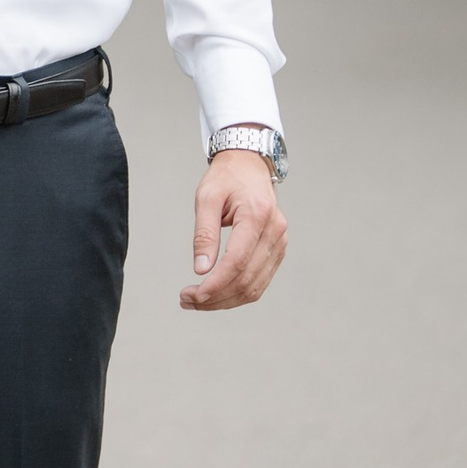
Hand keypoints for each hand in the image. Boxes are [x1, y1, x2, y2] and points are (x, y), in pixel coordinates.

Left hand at [180, 148, 285, 310]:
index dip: (216, 283)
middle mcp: (275, 231)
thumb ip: (204, 234)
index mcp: (257, 215)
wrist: (249, 166)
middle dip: (216, 296)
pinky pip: (261, 280)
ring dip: (226, 300)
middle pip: (247, 278)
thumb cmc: (226, 178)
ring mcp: (280, 242)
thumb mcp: (206, 198)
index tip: (193, 295)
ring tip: (196, 301)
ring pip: (256, 286)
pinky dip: (238, 292)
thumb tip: (200, 269)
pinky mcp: (278, 249)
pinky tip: (216, 294)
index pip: (237, 261)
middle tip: (186, 300)